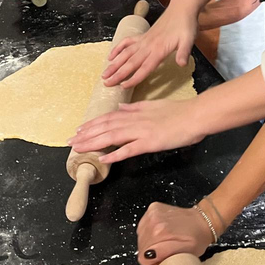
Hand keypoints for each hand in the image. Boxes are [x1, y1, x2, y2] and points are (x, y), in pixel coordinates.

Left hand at [68, 99, 204, 162]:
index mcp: (136, 112)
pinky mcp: (150, 143)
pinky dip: (115, 154)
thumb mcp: (153, 105)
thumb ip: (136, 107)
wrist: (195, 116)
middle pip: (105, 127)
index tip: (79, 129)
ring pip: (112, 137)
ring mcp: (141, 132)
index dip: (92, 124)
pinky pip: (129, 149)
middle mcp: (135, 121)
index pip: (109, 117)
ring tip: (78, 148)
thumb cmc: (178, 111)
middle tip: (70, 141)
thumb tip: (121, 106)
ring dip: (93, 143)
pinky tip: (103, 158)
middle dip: (86, 134)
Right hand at [102, 2, 198, 88]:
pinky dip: (118, 48)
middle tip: (106, 83)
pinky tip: (111, 56)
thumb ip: (183, 53)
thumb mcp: (188, 40)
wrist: (181, 9)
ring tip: (104, 74)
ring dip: (114, 64)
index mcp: (159, 50)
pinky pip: (127, 42)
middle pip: (130, 63)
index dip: (133, 78)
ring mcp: (144, 40)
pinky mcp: (143, 35)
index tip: (123, 87)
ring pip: (125, 54)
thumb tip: (182, 64)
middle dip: (118, 74)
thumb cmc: (186, 26)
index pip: (144, 68)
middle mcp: (148, 46)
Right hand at [137, 202, 215, 264]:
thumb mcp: (184, 255)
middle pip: (141, 247)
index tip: (162, 260)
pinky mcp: (153, 208)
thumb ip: (164, 257)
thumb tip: (148, 258)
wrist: (203, 220)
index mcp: (160, 234)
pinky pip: (143, 226)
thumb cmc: (197, 239)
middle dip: (152, 252)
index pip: (143, 258)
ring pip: (141, 237)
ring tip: (165, 240)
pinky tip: (162, 231)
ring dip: (150, 241)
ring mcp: (152, 214)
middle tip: (166, 250)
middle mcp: (153, 223)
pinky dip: (150, 231)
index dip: (153, 262)